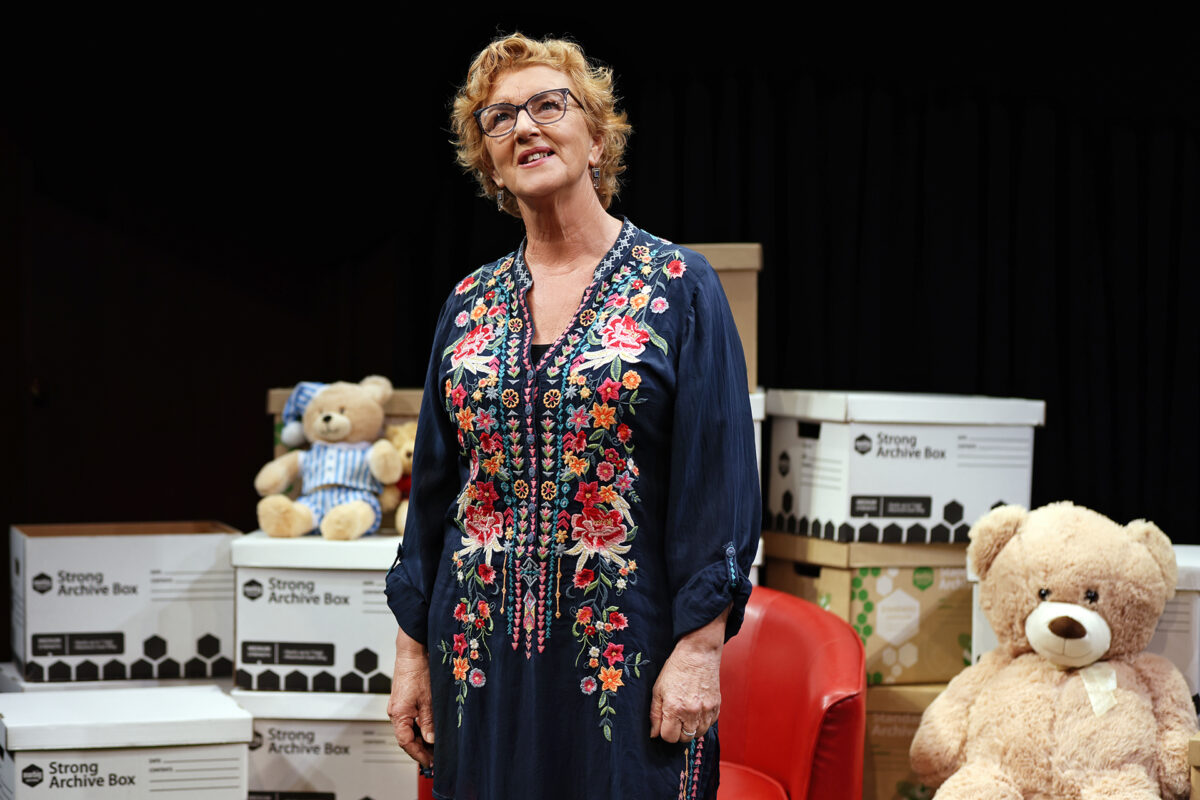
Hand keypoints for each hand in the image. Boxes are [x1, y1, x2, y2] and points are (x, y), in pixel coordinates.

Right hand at [388, 630, 434, 768]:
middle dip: (420, 749)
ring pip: (409, 729)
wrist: (412, 650)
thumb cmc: (417, 670)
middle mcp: (395, 712)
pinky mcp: (404, 699)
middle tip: (435, 758)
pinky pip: (410, 719)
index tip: (430, 762)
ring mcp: (399, 706)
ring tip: (436, 747)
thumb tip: (431, 740)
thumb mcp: (428, 699)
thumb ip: (429, 721)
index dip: (418, 754)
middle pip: (406, 737)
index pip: (405, 742)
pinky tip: (431, 729)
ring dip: (421, 738)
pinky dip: (420, 727)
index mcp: (398, 714)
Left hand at [649, 606, 728, 742]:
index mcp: (674, 708)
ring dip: (691, 728)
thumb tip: (654, 734)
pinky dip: (703, 722)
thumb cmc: (675, 669)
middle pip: (684, 739)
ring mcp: (706, 710)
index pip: (669, 737)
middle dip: (678, 732)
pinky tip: (697, 710)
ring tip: (686, 714)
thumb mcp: (658, 689)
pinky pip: (710, 724)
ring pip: (698, 734)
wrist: (698, 654)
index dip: (665, 732)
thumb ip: (654, 714)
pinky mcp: (716, 706)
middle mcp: (691, 712)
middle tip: (676, 719)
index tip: (665, 724)